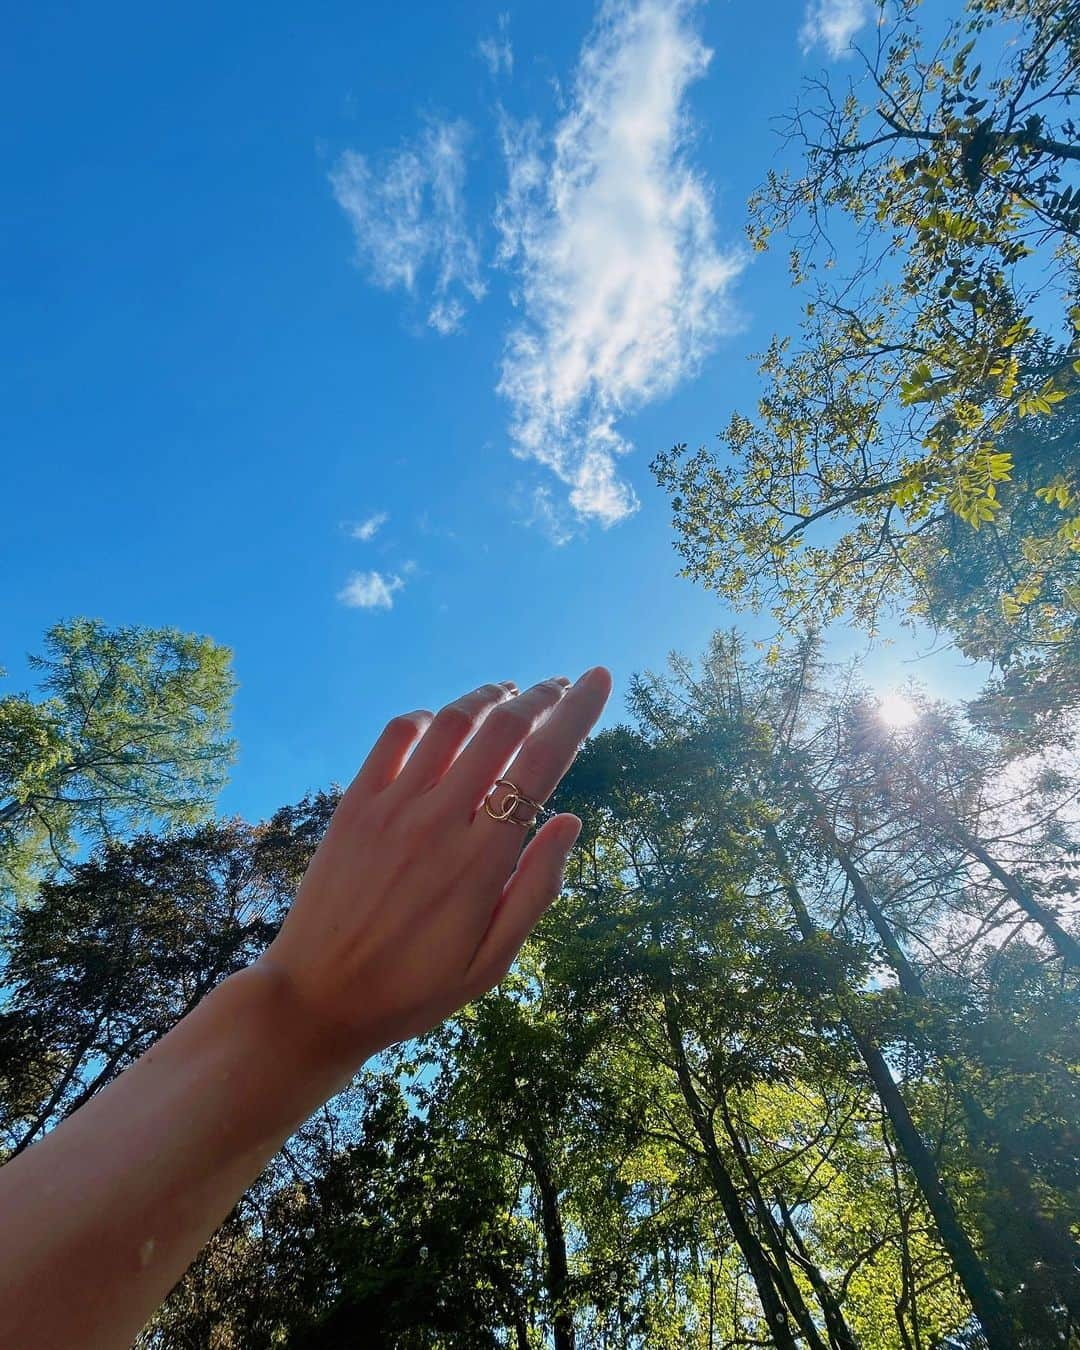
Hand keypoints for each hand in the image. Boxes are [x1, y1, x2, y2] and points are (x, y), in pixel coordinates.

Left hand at [255, 667, 611, 1068]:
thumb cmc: (413, 990)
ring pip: (450, 723)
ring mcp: (391, 809)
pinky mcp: (353, 806)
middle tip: (563, 684)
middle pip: (503, 729)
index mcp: (482, 861)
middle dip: (542, 696)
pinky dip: (428, 717)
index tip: (598, 678)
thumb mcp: (490, 963)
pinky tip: (444, 722)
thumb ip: (535, 890)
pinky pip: (395, 737)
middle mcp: (439, 822)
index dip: (576, 713)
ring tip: (511, 692)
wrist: (317, 1000)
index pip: (542, 763)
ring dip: (488, 697)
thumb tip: (571, 819)